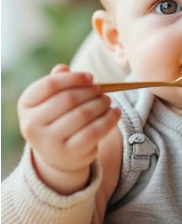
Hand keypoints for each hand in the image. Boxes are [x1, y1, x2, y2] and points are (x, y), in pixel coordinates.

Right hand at [18, 64, 120, 193]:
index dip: (73, 78)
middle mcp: (31, 124)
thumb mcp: (51, 100)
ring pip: (83, 114)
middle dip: (90, 91)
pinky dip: (108, 120)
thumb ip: (57, 82)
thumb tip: (63, 68)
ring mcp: (49, 142)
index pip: (49, 85)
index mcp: (25, 105)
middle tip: (102, 90)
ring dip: (100, 104)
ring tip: (107, 100)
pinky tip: (115, 113)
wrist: (57, 154)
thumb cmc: (56, 118)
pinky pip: (93, 132)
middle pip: (68, 99)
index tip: (90, 77)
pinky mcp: (69, 153)